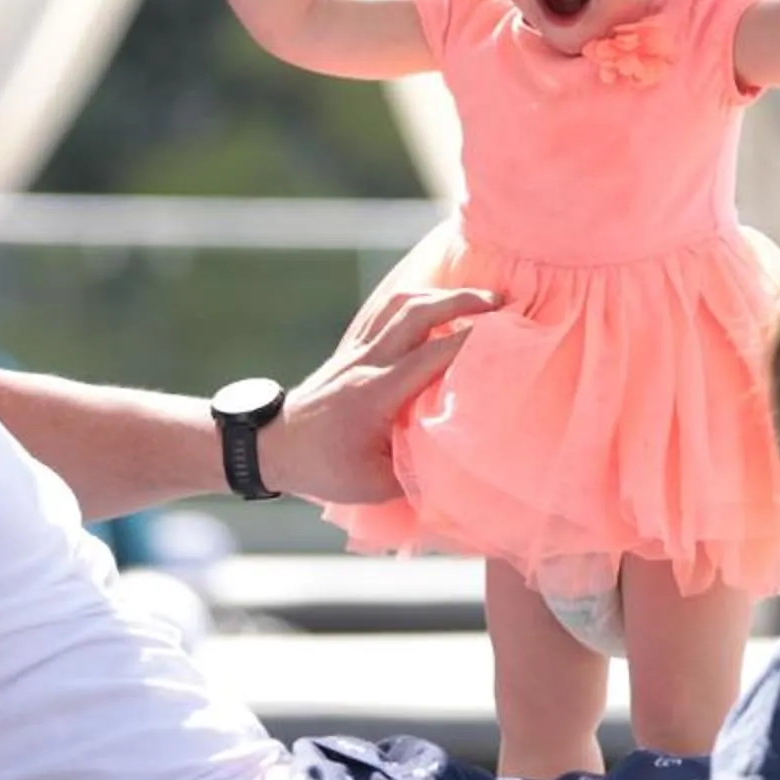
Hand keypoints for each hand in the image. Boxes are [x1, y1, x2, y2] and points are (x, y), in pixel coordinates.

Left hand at [258, 286, 499, 502]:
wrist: (273, 447)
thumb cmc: (323, 469)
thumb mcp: (374, 485)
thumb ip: (418, 470)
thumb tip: (458, 461)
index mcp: (377, 394)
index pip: (432, 355)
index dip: (471, 340)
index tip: (507, 333)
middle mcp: (367, 363)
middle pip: (417, 312)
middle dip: (462, 300)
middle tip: (500, 302)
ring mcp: (356, 351)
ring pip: (400, 303)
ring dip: (440, 294)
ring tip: (475, 298)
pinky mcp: (350, 349)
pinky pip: (384, 311)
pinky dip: (415, 300)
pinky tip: (435, 304)